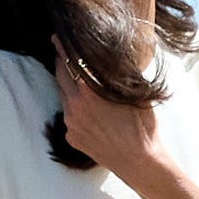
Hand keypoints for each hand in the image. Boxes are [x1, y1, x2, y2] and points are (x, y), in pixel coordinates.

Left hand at [52, 53, 164, 182]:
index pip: (69, 61)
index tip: (57, 37)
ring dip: (68, 86)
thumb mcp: (133, 93)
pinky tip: (89, 110)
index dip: (62, 47)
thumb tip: (111, 56)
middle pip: (60, 76)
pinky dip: (76, 109)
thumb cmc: (141, 126)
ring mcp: (70, 123)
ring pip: (64, 97)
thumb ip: (118, 74)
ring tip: (78, 81)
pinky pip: (69, 117)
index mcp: (88, 90)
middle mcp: (74, 105)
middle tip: (62, 52)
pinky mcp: (72, 137)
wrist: (139, 162)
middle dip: (61, 63)